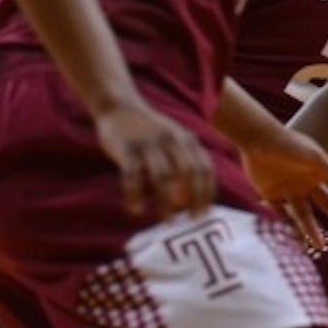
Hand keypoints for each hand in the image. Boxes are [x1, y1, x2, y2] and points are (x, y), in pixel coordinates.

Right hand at [95, 100, 215, 218]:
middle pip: (189, 173)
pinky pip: (133, 176)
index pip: (205, 168)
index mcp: (188, 139)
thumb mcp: (174, 141)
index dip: (207, 192)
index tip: (205, 212)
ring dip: (167, 202)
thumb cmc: (149, 132)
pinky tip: (135, 209)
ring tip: (167, 220)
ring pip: (163, 177)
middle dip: (193, 199)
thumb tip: (190, 199)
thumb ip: (185, 163)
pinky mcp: (127, 148)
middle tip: (191, 220)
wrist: (120, 107)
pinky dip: (135, 195)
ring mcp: (150, 144)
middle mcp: (173, 141)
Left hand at [240, 129, 327, 247]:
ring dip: (312, 229)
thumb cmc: (289, 145)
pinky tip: (296, 239)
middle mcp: (306, 183)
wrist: (258, 139)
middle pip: (326, 205)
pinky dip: (287, 225)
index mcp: (320, 172)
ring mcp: (288, 190)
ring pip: (304, 215)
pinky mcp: (270, 194)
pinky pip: (281, 214)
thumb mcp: (314, 157)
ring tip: (320, 245)